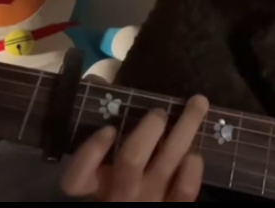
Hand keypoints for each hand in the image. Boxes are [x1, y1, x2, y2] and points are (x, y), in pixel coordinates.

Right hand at [60, 94, 209, 201]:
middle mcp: (117, 196)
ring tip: (197, 104)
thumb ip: (97, 126)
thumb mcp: (102, 166)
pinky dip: (192, 169)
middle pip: (131, 160)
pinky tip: (195, 155)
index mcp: (93, 186)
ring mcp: (146, 203)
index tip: (108, 129)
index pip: (77, 177)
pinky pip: (184, 191)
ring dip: (184, 130)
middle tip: (160, 112)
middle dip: (149, 128)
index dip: (92, 151)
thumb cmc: (119, 182)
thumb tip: (95, 80)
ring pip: (164, 166)